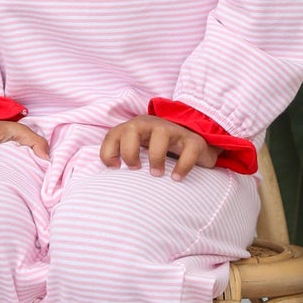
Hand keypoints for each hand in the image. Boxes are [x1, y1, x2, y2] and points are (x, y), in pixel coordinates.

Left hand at [100, 116, 218, 179]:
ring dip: (156, 157)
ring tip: (157, 174)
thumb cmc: (159, 150)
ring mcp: (173, 130)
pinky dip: (182, 166)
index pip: (113, 134)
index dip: (108, 152)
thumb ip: (124, 156)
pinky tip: (177, 177)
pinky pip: (188, 150)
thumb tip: (113, 171)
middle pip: (132, 129)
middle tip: (135, 168)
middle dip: (129, 151)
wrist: (194, 144)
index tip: (116, 169)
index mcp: (135, 128)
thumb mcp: (139, 150)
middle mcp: (152, 125)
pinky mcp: (193, 140)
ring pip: (161, 134)